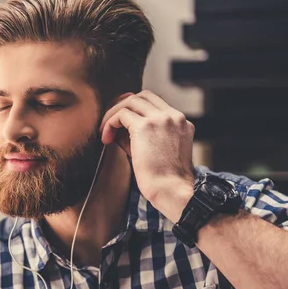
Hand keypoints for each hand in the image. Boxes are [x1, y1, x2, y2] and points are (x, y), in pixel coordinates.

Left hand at [100, 90, 194, 221]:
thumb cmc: (163, 180)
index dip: (135, 109)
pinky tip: (106, 139)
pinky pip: (121, 114)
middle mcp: (174, 117)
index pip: (155, 103)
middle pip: (142, 96)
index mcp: (181, 123)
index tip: (121, 122)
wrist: (172, 192)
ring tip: (105, 134)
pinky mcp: (145, 127)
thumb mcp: (157, 152)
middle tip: (108, 123)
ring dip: (113, 115)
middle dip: (122, 106)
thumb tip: (117, 127)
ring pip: (130, 101)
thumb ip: (142, 136)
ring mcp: (161, 119)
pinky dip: (110, 123)